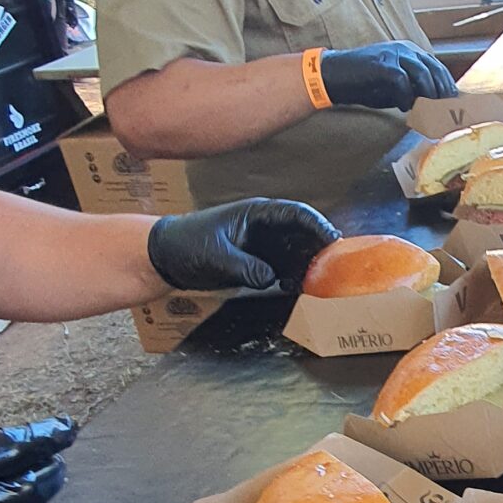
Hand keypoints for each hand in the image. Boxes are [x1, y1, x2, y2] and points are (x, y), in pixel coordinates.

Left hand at [146, 199, 340, 293]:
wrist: (166, 258)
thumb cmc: (187, 244)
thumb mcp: (215, 255)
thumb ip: (245, 266)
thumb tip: (271, 278)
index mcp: (256, 213)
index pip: (296, 214)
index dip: (317, 225)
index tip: (333, 241)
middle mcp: (265, 227)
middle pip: (303, 233)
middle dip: (320, 248)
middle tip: (337, 266)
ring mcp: (263, 245)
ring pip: (296, 252)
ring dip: (309, 265)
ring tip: (323, 280)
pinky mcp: (259, 263)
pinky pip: (284, 268)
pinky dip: (295, 277)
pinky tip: (301, 288)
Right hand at [318, 42, 455, 108]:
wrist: (333, 75)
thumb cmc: (364, 83)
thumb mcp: (394, 88)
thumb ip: (414, 92)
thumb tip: (435, 108)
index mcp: (411, 52)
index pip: (438, 69)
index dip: (448, 88)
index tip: (455, 107)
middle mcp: (405, 49)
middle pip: (435, 71)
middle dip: (444, 94)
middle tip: (448, 114)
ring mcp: (393, 54)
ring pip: (423, 75)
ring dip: (427, 97)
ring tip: (428, 114)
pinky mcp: (382, 64)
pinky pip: (402, 82)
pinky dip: (405, 98)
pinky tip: (402, 109)